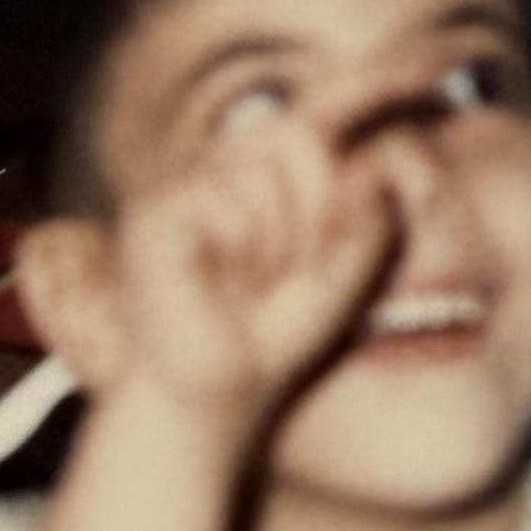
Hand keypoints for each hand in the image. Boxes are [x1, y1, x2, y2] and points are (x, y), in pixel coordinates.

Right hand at [101, 113, 398, 430]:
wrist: (215, 394)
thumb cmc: (271, 337)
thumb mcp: (340, 275)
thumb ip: (366, 222)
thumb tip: (376, 167)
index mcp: (256, 177)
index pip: (311, 135)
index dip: (334, 192)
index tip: (321, 257)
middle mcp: (216, 172)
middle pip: (291, 135)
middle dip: (315, 209)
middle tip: (292, 270)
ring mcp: (182, 188)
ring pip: (257, 169)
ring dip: (276, 237)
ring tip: (253, 283)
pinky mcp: (154, 214)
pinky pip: (217, 197)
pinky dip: (239, 244)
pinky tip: (223, 283)